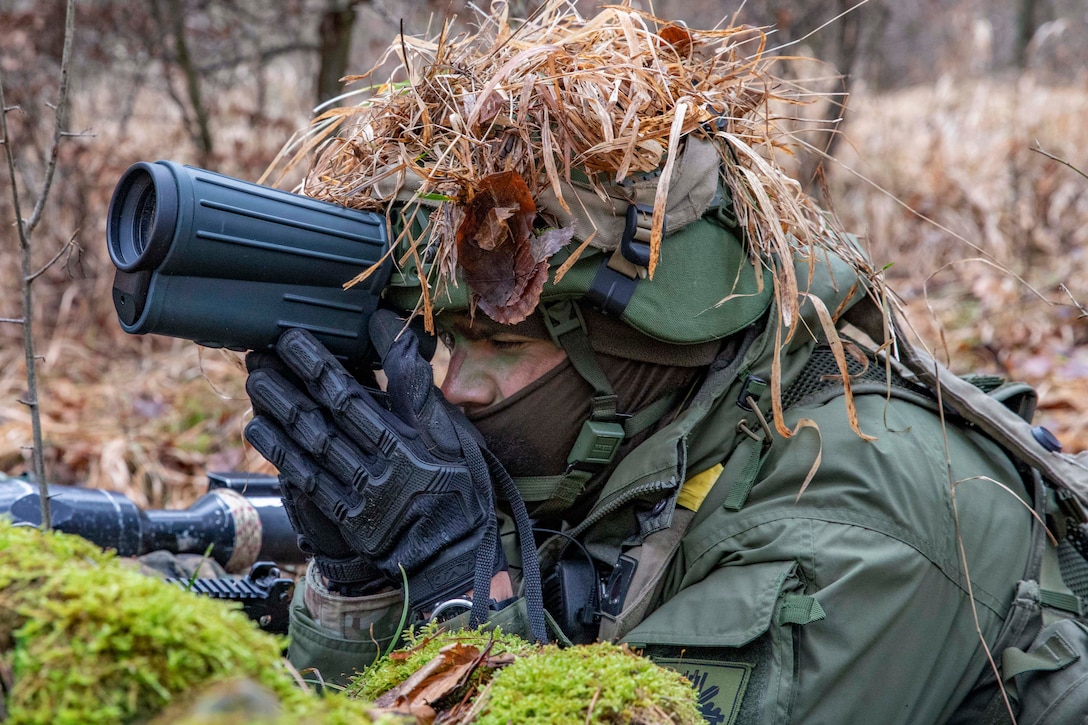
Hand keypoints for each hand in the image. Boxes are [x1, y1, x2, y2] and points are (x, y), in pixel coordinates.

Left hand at [244, 310, 503, 615]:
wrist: (454, 558)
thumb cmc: (459, 488)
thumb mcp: (454, 436)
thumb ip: (420, 389)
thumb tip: (397, 337)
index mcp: (406, 449)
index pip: (352, 400)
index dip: (318, 368)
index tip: (293, 339)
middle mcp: (376, 473)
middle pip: (321, 422)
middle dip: (287, 384)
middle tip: (259, 353)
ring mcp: (357, 498)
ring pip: (309, 448)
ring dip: (278, 413)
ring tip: (255, 382)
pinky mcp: (346, 519)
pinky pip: (306, 481)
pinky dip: (280, 452)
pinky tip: (260, 428)